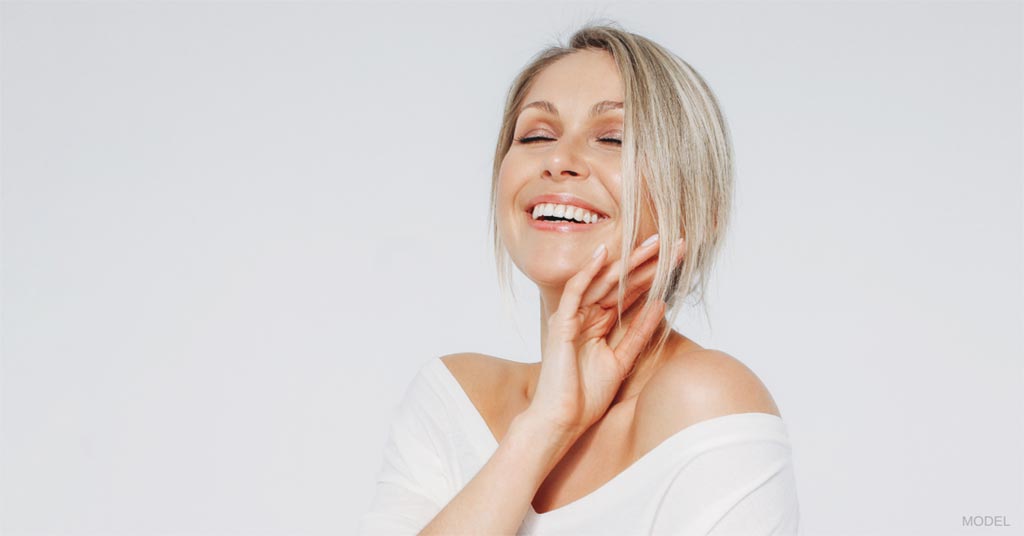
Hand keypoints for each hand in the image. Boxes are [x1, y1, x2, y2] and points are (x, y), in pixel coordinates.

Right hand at [524, 236, 685, 437]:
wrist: (562, 419)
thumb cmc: (586, 396)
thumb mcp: (622, 360)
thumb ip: (638, 333)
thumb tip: (661, 305)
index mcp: (599, 323)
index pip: (629, 292)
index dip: (653, 274)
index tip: (678, 259)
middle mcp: (586, 315)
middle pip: (620, 282)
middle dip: (646, 261)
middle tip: (673, 241)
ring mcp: (572, 317)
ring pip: (603, 281)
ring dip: (627, 262)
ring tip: (653, 243)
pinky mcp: (561, 324)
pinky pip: (574, 292)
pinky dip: (588, 273)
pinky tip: (603, 255)